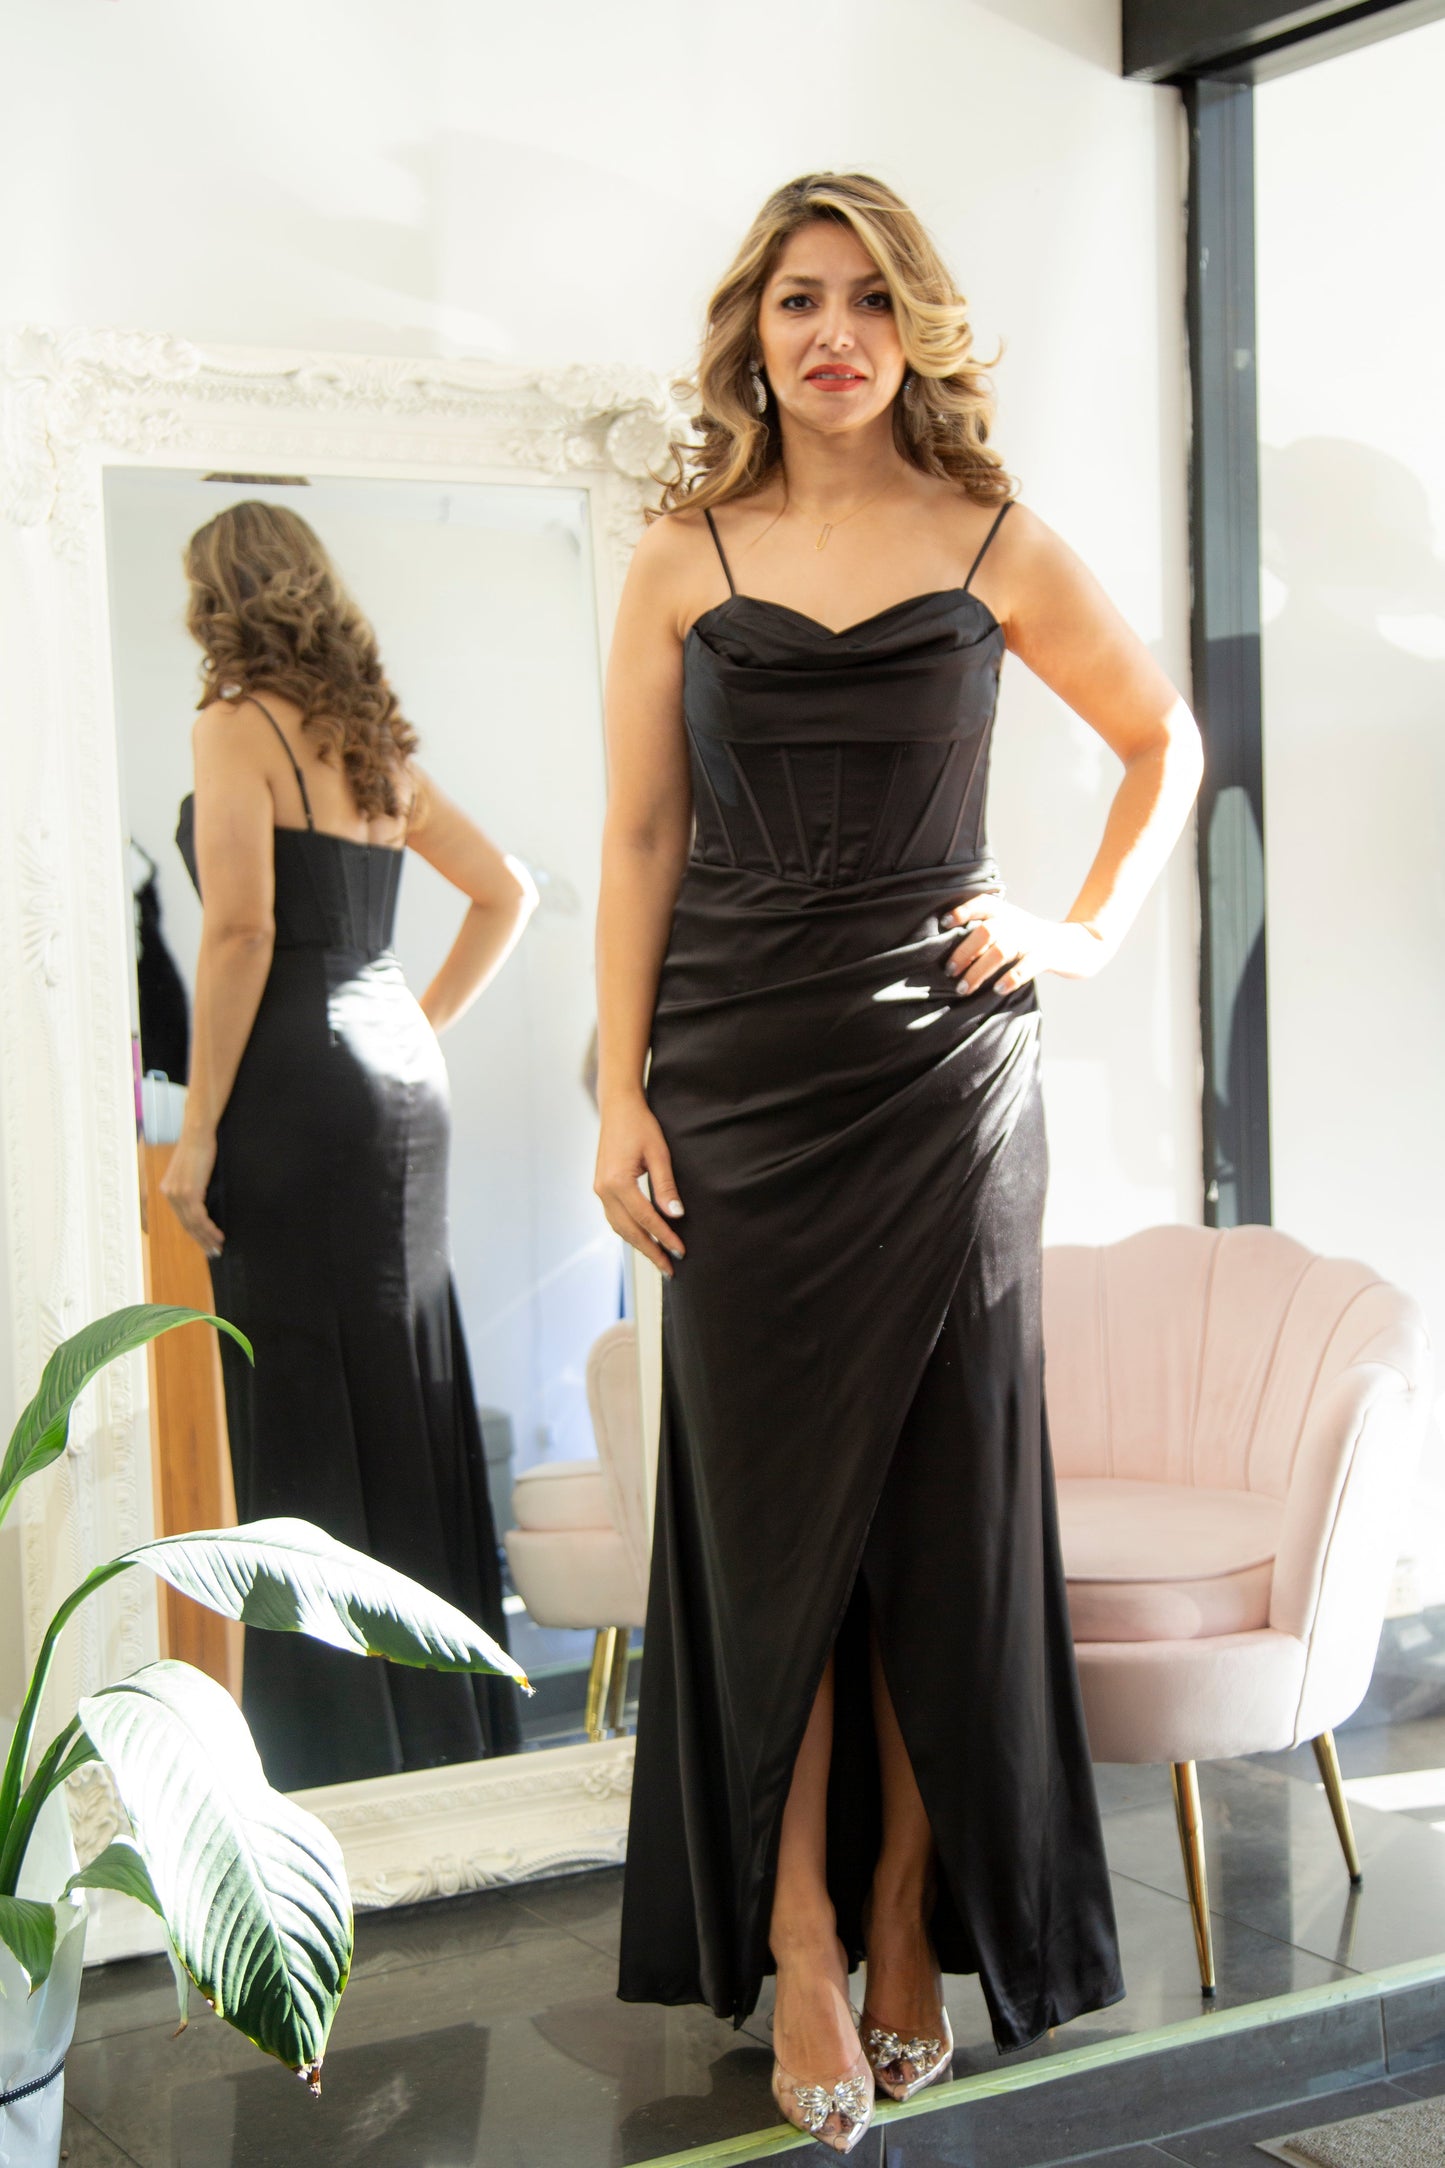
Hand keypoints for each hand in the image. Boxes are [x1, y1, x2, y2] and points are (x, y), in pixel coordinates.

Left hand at [160, 1130, 224, 1258]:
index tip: (205, 1243)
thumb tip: (205, 1203)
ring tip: (218, 1246)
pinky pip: (199, 1217)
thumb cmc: (199, 1148)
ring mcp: (177, 1194)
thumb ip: (194, 1187)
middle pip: (185, 1224)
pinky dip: (209, 1228)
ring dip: (206, 1238)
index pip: (181, 1218)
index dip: (193, 1233)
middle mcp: (169, 1194)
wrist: (197, 1133)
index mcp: (168, 1189)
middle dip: (200, 1240)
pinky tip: (218, 1234)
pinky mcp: (189, 1193)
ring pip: (192, 1224)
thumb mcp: (193, 1171)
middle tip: (213, 1251)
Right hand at [594, 1093, 685, 1280]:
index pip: (646, 1219)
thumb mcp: (659, 1154)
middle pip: (629, 1231)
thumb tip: (676, 1215)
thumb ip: (665, 1186)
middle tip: (670, 1268)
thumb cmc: (641, 1125)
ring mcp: (599, 1189)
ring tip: (659, 1258)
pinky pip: (615, 1217)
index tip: (680, 1251)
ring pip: (619, 1227)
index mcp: (617, 1182)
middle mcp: (604, 1190)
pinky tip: (644, 1237)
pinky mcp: (601, 1187)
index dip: (664, 1237)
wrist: (618, 1107)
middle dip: (650, 1251)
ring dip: (639, 1244)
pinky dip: (630, 1231)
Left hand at [942, 893, 1105, 994]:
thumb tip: (950, 953)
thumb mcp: (1012, 929)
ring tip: (963, 988)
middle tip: (949, 971)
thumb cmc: (1033, 942)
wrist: (1078, 946)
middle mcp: (1018, 922)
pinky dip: (1011, 978)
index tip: (944, 924)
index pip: (983, 903)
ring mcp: (1034, 938)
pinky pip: (1027, 966)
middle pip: (986, 931)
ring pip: (1001, 950)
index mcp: (1007, 913)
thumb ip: (987, 933)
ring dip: (979, 970)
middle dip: (964, 951)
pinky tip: (998, 989)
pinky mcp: (1049, 955)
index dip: (963, 910)